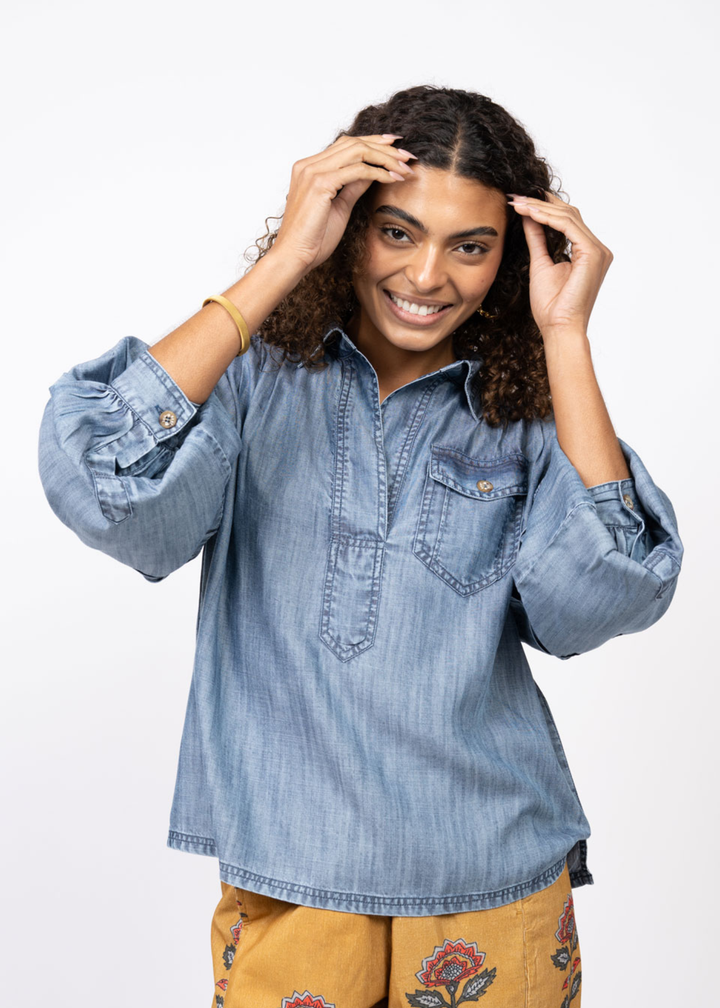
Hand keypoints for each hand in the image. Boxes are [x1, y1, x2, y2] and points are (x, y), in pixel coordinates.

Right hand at [270, 134, 416, 274]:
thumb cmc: (312, 239)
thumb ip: (353, 187)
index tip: (395, 147)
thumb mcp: (339, 207)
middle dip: (384, 147)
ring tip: (404, 167)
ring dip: (385, 158)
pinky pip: (357, 170)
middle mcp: (308, 164)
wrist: (294, 257)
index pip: (345, 145)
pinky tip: (392, 179)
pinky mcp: (320, 184)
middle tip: (407, 156)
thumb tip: (372, 173)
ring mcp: (312, 172)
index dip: (373, 142)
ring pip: (357, 151)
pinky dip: (378, 172)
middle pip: (353, 142)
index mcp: (309, 168)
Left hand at [508, 192, 612, 337]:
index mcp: (587, 251)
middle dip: (540, 203)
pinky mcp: (592, 253)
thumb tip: (529, 217)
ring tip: (518, 204)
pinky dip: (548, 217)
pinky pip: (568, 226)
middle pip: (569, 214)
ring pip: (568, 216)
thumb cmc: (552, 306)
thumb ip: (538, 239)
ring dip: (540, 208)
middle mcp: (596, 248)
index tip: (520, 202)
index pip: (567, 220)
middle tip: (516, 197)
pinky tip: (530, 213)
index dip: (544, 208)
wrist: (559, 328)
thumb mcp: (540, 264)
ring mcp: (597, 250)